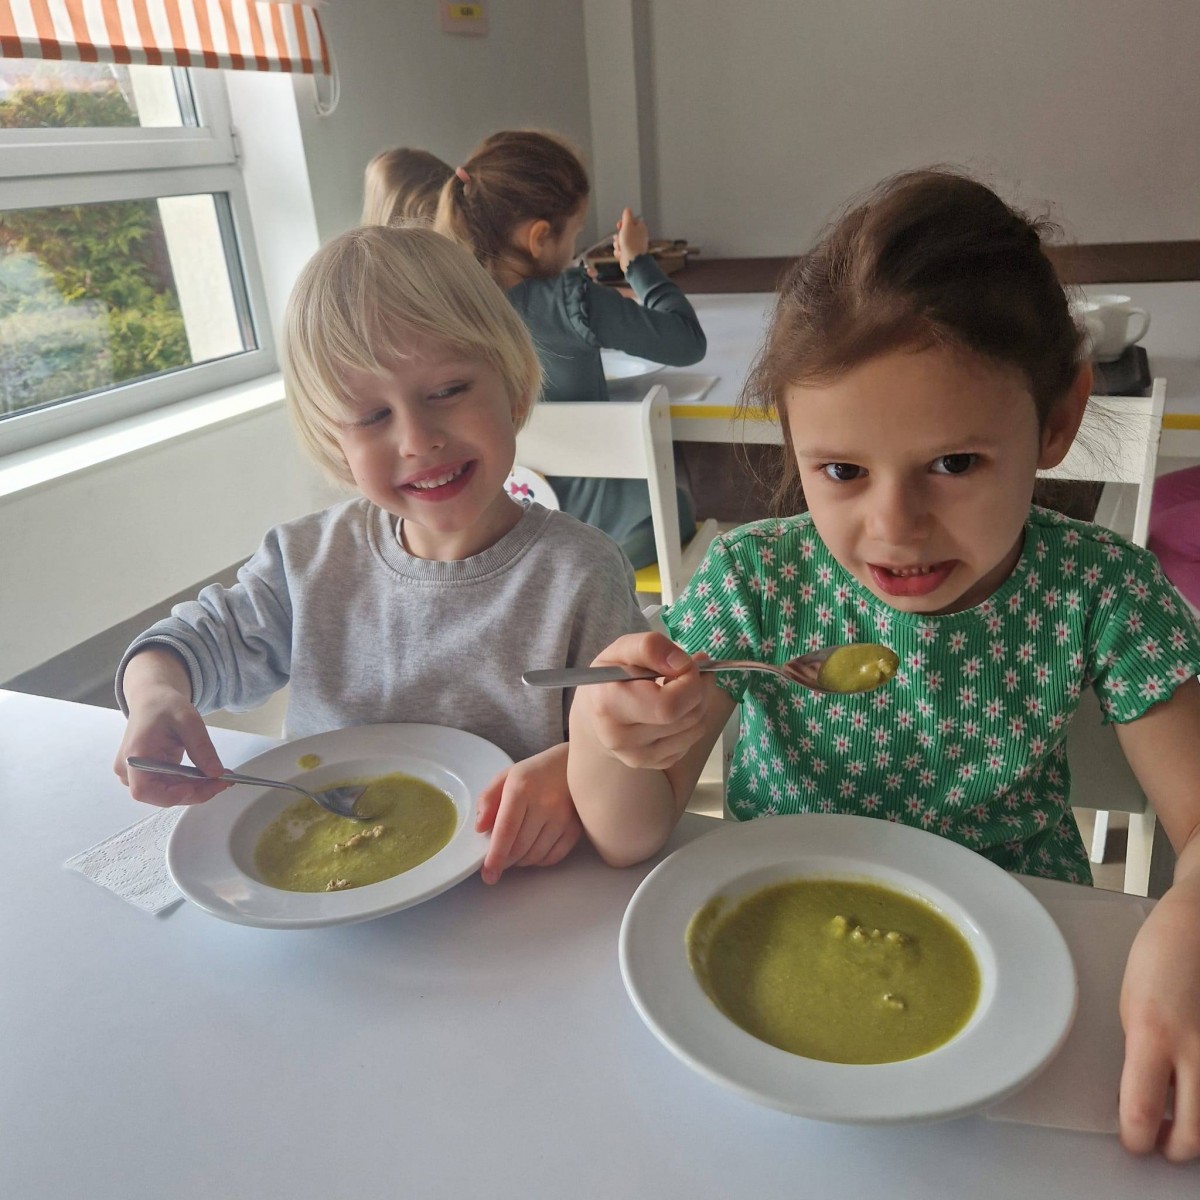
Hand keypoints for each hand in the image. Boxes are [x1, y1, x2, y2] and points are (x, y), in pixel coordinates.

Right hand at [114, 649, 228, 806]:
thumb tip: (216, 772)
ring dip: (195, 789)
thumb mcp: (188, 720)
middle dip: (194, 792)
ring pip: (167, 793)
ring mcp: (137, 774)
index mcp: (134, 755)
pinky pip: (170, 786)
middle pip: (160, 795)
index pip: (144, 789)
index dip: (172, 795)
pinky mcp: (148, 775)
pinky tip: (209, 776)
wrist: (152, 699)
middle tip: (223, 782)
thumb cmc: (164, 705)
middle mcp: (130, 770)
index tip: (200, 786)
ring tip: (221, 778)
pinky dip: (191, 784)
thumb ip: (201, 746)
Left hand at [474, 744, 580, 884]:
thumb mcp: (506, 778)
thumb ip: (488, 800)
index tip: (488, 874)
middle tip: (499, 859)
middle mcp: (545, 803)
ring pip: (536, 855)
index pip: (506, 830)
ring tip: (515, 851)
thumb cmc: (536, 773)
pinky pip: (554, 856)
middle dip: (505, 860)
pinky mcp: (576, 827)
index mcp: (522, 788)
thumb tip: (481, 829)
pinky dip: (540, 861)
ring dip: (521, 861)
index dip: (495, 856)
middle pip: (520, 847)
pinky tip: (533, 851)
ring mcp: (563, 817)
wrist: (576, 764)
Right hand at [572, 632, 708, 770]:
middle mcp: (621, 739)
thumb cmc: (609, 679)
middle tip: (690, 671)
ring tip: (680, 688)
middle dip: (699, 689)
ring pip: (696, 728)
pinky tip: (674, 708)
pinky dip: (691, 721)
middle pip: (688, 716)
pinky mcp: (654, 764)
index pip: (668, 704)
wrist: (593, 718)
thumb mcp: (620, 651)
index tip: (684, 663)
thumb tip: (682, 663)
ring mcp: (638, 757)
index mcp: (608, 705)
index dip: (689, 681)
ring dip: (698, 703)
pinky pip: (692, 741)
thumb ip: (649, 647)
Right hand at [615, 206, 649, 273]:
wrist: (632, 261)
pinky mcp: (630, 255)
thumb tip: (627, 210)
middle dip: (619, 235)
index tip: (619, 225)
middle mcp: (639, 237)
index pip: (631, 222)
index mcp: (641, 229)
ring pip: (621, 242)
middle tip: (618, 238)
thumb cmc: (630, 242)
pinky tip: (620, 254)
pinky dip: (619, 252)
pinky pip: (621, 251)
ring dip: (617, 244)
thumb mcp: (628, 225)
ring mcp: (634, 246)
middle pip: (625, 232)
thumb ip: (627, 216)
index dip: (623, 223)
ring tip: (620, 248)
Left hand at [1118, 880, 1199, 1160]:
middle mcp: (1195, 1050)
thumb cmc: (1161, 956)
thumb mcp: (1131, 1005)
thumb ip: (1138, 1053)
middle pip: (1190, 1138)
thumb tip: (1138, 1098)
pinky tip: (1198, 1085)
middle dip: (1171, 1148)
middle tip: (1161, 1139)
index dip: (1134, 1139)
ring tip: (1183, 1119)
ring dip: (1199, 1132)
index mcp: (1152, 1034)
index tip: (1132, 1140)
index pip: (1139, 1113)